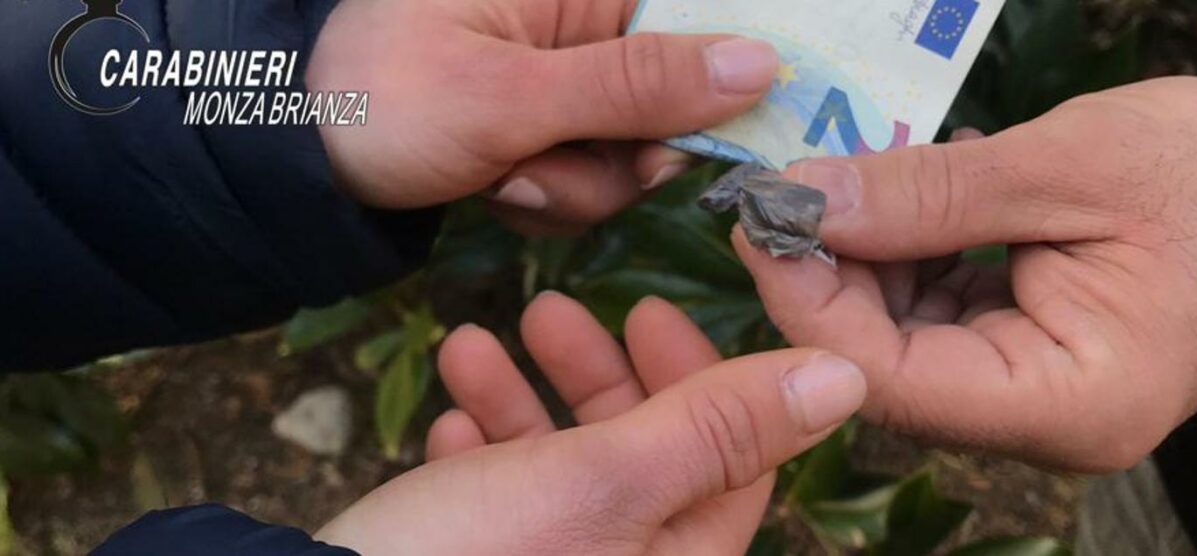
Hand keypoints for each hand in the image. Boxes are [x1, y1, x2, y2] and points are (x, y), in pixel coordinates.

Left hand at [307, 0, 777, 233]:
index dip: (722, 75)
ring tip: (498, 171)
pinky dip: (550, 197)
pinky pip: (598, 177)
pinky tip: (493, 183)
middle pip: (680, 97)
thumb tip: (760, 65)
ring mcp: (573, 77)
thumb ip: (638, 85)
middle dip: (618, 152)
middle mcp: (588, 19)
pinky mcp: (557, 124)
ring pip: (639, 152)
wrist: (297, 156)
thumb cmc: (385, 100)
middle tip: (541, 160)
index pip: (700, 14)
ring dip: (572, 183)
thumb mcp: (510, 96)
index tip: (691, 133)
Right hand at [315, 293, 864, 553]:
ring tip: (470, 343)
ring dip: (522, 400)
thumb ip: (721, 424)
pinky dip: (482, 453)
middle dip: (594, 373)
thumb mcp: (607, 478)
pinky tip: (449, 420)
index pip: (734, 461)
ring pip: (563, 469)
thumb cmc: (474, 555)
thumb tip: (844, 379)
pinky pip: (503, 502)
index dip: (702, 375)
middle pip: (644, 456)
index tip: (649, 309)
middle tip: (555, 308)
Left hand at [737, 77, 1196, 471]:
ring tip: (863, 180)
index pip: (895, 379)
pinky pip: (939, 318)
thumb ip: (929, 193)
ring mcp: (1034, 393)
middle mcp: (1043, 420)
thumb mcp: (1065, 166)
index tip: (764, 222)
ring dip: (868, 259)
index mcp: (1068, 401)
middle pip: (889, 363)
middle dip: (832, 274)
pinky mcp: (1027, 357)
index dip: (811, 302)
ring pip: (904, 338)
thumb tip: (807, 201)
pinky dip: (910, 258)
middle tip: (794, 191)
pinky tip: (911, 201)